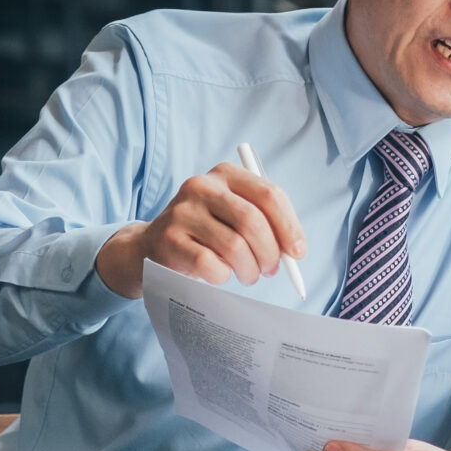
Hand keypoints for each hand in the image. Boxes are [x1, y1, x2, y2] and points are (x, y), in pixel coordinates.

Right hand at [94, 163, 306, 297]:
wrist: (153, 245)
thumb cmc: (207, 233)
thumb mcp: (233, 216)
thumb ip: (264, 224)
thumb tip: (294, 251)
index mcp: (225, 174)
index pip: (269, 195)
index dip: (289, 226)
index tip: (297, 252)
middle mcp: (202, 186)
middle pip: (252, 221)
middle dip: (270, 252)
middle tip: (271, 270)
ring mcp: (182, 211)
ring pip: (234, 246)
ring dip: (250, 269)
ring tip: (249, 275)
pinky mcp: (169, 239)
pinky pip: (210, 264)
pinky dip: (223, 276)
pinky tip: (220, 275)